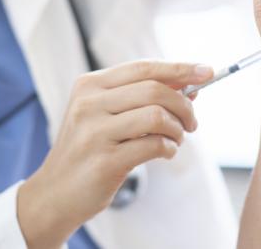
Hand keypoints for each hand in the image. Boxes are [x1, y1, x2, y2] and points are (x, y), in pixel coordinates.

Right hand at [17, 60, 212, 248]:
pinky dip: (169, 148)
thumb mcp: (104, 114)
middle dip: (184, 104)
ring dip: (177, 129)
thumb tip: (188, 87)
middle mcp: (89, 103)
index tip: (207, 71)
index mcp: (90, 84)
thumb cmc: (87, 148)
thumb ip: (140, 97)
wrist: (54, 193)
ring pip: (156, 116)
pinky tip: (165, 152)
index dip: (179, 68)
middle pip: (154, 89)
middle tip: (192, 121)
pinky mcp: (104, 161)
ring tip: (177, 138)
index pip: (144, 67)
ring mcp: (94, 132)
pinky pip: (153, 146)